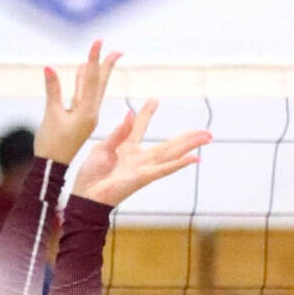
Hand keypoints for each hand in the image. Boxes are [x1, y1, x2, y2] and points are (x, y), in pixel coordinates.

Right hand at [34, 39, 118, 164]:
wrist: (51, 167)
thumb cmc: (51, 144)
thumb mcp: (50, 115)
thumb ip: (52, 91)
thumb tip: (49, 68)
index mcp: (87, 112)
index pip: (91, 80)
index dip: (94, 59)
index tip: (98, 42)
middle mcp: (90, 113)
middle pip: (99, 84)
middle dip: (107, 66)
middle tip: (117, 51)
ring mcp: (86, 117)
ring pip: (92, 90)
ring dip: (95, 73)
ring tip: (100, 58)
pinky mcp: (80, 121)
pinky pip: (84, 97)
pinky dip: (83, 84)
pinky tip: (82, 74)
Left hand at [70, 100, 209, 207]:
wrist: (86, 195)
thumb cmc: (91, 175)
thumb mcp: (102, 148)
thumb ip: (119, 132)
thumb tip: (130, 114)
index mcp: (126, 148)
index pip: (140, 126)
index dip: (146, 113)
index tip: (155, 99)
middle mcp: (139, 158)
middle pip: (168, 144)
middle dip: (187, 137)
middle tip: (204, 130)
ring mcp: (144, 168)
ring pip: (172, 154)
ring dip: (190, 145)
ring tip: (207, 137)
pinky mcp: (144, 178)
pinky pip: (165, 169)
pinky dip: (180, 163)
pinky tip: (195, 158)